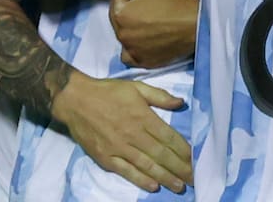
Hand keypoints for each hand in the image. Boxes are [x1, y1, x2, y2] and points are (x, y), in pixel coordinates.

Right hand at [50, 71, 191, 194]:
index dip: (184, 150)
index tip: (197, 160)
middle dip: (180, 168)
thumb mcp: (137, 87)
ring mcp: (119, 148)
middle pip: (161, 154)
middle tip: (195, 179)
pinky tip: (154, 186)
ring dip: (165, 178)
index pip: (169, 137)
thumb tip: (181, 102)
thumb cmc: (108, 92)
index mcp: (143, 116)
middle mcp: (133, 134)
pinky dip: (140, 180)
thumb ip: (160, 96)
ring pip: (146, 166)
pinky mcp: (105, 158)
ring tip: (179, 186)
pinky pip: (126, 171)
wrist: (75, 100)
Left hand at [110, 0, 199, 68]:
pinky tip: (142, 42)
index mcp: (120, 15)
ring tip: (146, 22)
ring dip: (131, 28)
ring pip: (124, 37)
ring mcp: (132, 50)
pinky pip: (129, 56)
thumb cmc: (173, 0)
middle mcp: (122, 35)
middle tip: (146, 3)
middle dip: (129, 9)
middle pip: (119, 18)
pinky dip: (132, 49)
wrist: (194, 24)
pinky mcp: (143, 62)